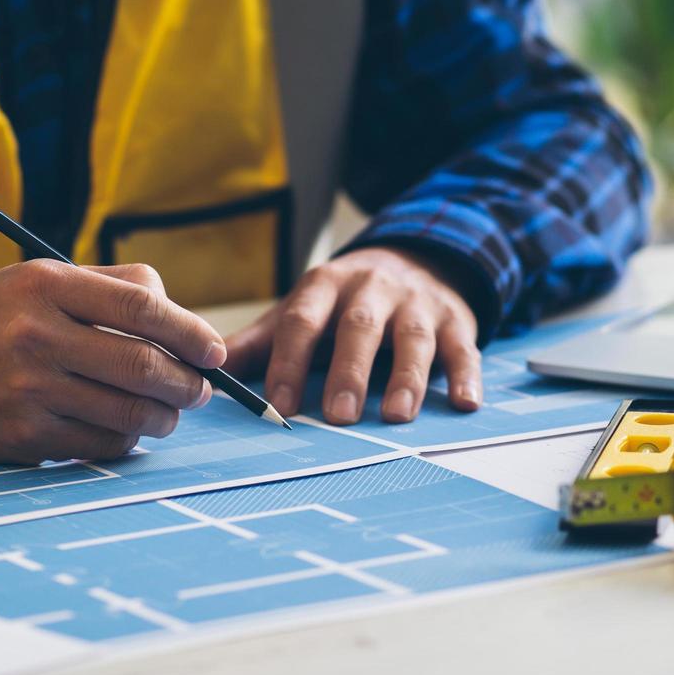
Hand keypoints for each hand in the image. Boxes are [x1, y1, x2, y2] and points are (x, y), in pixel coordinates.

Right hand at [0, 261, 224, 463]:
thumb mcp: (44, 280)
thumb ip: (114, 288)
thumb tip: (184, 321)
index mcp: (47, 286)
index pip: (141, 308)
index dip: (190, 333)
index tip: (214, 352)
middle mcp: (37, 335)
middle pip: (143, 366)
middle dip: (187, 383)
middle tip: (199, 389)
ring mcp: (28, 389)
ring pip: (129, 412)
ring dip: (165, 417)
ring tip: (169, 412)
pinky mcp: (22, 436)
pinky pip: (100, 444)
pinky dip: (126, 440)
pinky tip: (126, 429)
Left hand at [225, 247, 480, 424]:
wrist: (417, 258)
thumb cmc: (346, 301)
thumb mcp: (302, 309)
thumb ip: (259, 343)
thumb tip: (206, 372)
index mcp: (325, 285)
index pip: (303, 321)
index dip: (289, 362)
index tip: (278, 405)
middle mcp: (372, 288)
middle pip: (359, 327)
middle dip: (348, 370)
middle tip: (339, 416)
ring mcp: (417, 304)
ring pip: (413, 338)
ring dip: (407, 377)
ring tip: (398, 416)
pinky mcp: (456, 322)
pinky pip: (463, 348)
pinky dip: (466, 375)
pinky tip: (465, 403)